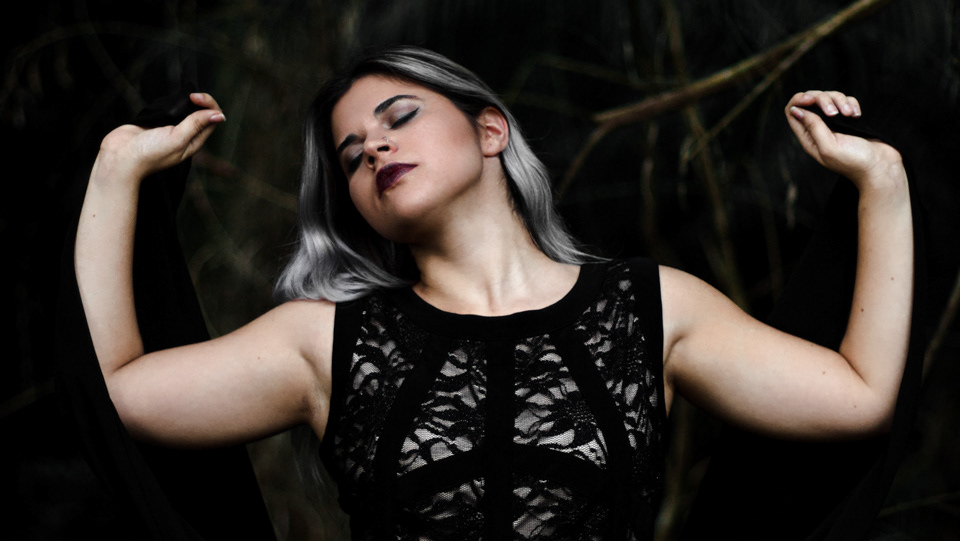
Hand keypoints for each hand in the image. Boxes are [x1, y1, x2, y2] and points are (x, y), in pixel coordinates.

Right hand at [95, 93, 224, 182]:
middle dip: (200, 101)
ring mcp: (169, 129)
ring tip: (181, 96)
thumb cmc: (148, 153)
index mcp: (194, 142)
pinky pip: (168, 110)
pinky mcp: (155, 124)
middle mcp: (184, 136)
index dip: (209, 105)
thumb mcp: (177, 138)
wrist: (119, 158)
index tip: (194, 97)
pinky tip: (168, 101)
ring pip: (185, 111)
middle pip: (201, 114)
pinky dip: (170, 104)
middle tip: (189, 95)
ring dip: (185, 102)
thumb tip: (219, 115)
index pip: (211, 120)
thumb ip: (196, 125)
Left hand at [786, 91, 904, 193]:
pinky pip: (846, 102)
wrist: (881, 166)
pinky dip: (851, 103)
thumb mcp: (828, 146)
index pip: (792, 112)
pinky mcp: (850, 120)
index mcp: (809, 138)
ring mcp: (835, 124)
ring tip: (850, 116)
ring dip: (840, 101)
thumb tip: (795, 110)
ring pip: (830, 98)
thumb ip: (812, 126)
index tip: (812, 99)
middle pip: (812, 100)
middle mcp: (819, 130)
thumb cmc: (854, 161)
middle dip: (823, 99)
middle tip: (835, 113)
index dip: (799, 100)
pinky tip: (857, 115)